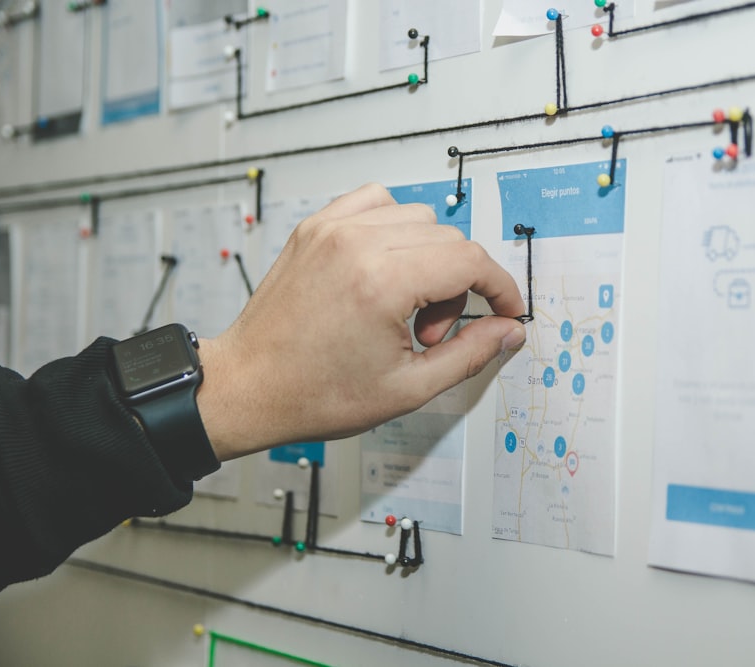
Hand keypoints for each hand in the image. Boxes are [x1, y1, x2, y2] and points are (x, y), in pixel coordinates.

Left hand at [196, 183, 526, 460]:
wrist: (248, 387)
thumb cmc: (313, 393)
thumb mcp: (407, 388)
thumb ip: (469, 354)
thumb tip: (507, 330)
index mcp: (381, 283)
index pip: (470, 261)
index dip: (500, 288)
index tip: (505, 310)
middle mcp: (356, 243)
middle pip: (449, 240)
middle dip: (459, 287)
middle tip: (431, 333)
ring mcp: (331, 229)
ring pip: (418, 217)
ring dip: (428, 258)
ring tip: (404, 306)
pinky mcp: (315, 227)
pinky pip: (376, 201)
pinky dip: (394, 228)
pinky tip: (385, 269)